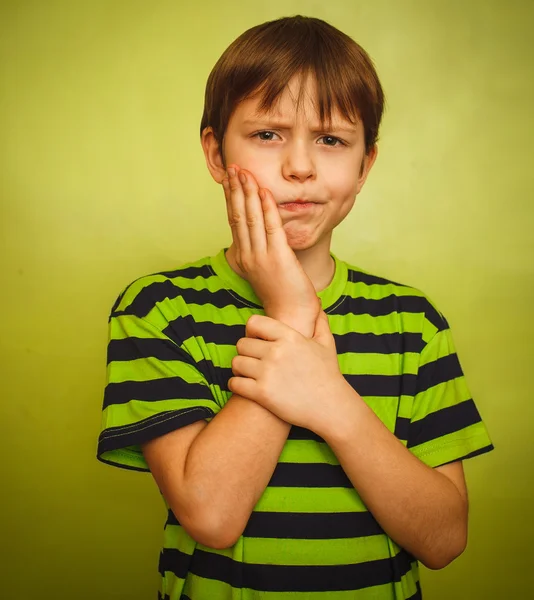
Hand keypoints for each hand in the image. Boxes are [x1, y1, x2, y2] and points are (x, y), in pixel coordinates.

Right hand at [221, 164, 319, 325]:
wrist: (290, 316)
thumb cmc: (282, 295)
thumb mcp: (266, 270)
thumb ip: (260, 251)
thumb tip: (260, 233)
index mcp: (244, 257)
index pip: (234, 221)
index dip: (231, 198)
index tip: (229, 179)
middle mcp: (248, 255)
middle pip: (239, 216)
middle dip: (236, 189)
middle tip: (233, 168)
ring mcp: (262, 256)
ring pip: (251, 218)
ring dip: (248, 193)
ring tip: (244, 173)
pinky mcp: (279, 258)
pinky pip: (271, 227)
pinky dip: (267, 208)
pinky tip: (265, 192)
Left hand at [228, 302, 347, 431]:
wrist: (330, 407)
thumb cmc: (328, 375)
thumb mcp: (327, 343)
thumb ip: (319, 321)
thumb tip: (316, 302)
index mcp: (289, 337)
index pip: (254, 323)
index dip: (251, 331)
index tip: (256, 340)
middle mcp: (276, 352)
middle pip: (242, 344)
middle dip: (245, 352)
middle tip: (252, 360)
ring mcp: (267, 373)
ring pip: (236, 363)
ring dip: (239, 368)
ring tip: (247, 373)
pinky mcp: (261, 394)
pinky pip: (234, 383)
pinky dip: (235, 385)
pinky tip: (244, 386)